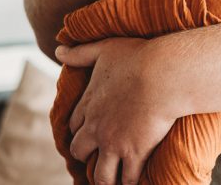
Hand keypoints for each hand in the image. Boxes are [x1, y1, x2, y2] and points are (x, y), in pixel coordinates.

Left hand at [58, 39, 176, 184]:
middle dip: (87, 156)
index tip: (87, 133)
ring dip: (105, 179)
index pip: (74, 126)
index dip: (79, 131)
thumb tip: (58, 49)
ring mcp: (114, 143)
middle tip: (97, 157)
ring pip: (101, 174)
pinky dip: (129, 182)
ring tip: (112, 180)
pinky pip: (127, 179)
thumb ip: (81, 52)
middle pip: (80, 152)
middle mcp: (96, 128)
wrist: (162, 74)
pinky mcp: (135, 153)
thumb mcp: (105, 48)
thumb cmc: (137, 58)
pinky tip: (134, 182)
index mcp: (89, 104)